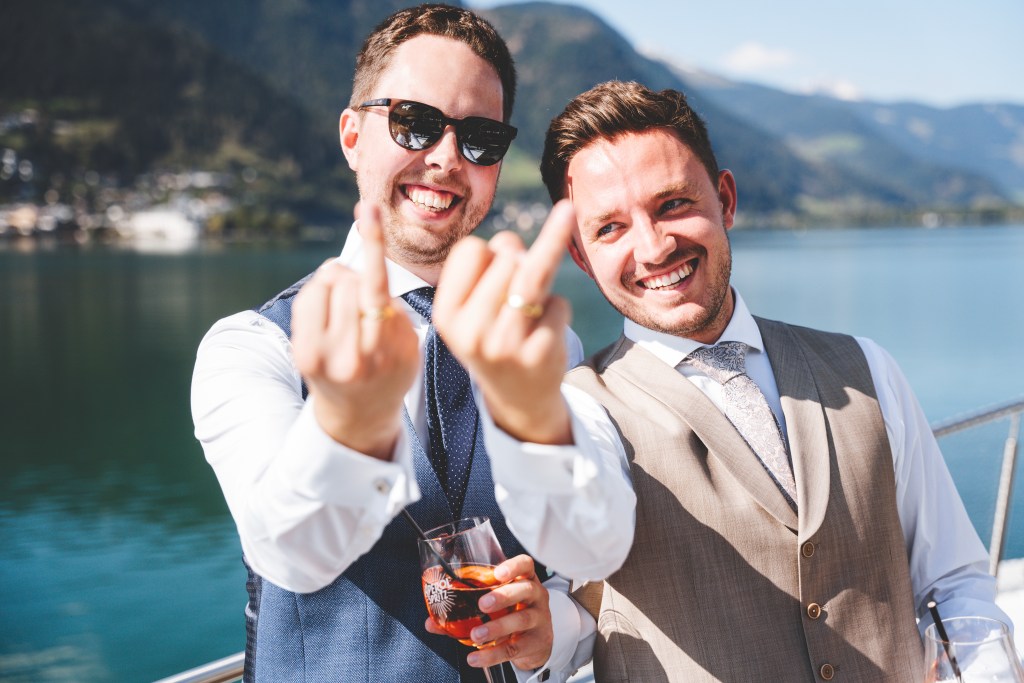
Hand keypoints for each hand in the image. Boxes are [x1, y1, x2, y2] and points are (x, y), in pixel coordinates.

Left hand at [290, 203, 419, 458]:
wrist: (360, 415)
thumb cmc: (391, 372)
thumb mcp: (410, 347)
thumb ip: (394, 311)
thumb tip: (361, 270)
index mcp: (384, 353)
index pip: (376, 288)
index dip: (373, 244)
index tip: (368, 209)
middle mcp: (350, 357)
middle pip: (348, 281)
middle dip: (358, 279)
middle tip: (364, 300)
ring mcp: (320, 356)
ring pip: (327, 284)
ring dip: (339, 285)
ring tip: (348, 310)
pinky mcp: (300, 352)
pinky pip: (310, 297)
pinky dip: (322, 294)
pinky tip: (331, 313)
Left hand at [425, 554, 553, 670]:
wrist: (537, 641)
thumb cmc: (512, 613)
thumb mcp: (495, 605)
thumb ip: (464, 609)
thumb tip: (431, 621)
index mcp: (524, 579)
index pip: (525, 564)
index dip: (513, 566)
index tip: (498, 573)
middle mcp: (536, 595)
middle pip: (525, 590)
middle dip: (503, 596)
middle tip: (482, 604)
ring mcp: (539, 618)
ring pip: (522, 619)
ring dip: (497, 627)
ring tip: (475, 635)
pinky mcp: (536, 642)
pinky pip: (515, 647)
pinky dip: (493, 654)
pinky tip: (477, 656)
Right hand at [432, 200, 575, 444]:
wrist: (518, 397)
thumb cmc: (496, 337)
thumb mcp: (476, 308)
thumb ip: (490, 268)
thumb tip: (514, 245)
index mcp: (446, 314)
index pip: (470, 249)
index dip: (488, 251)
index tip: (492, 266)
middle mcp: (471, 330)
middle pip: (505, 255)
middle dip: (517, 260)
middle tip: (517, 290)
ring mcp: (506, 344)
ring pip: (533, 271)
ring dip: (546, 258)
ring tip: (560, 227)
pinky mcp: (540, 353)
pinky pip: (559, 302)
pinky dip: (559, 308)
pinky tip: (547, 332)